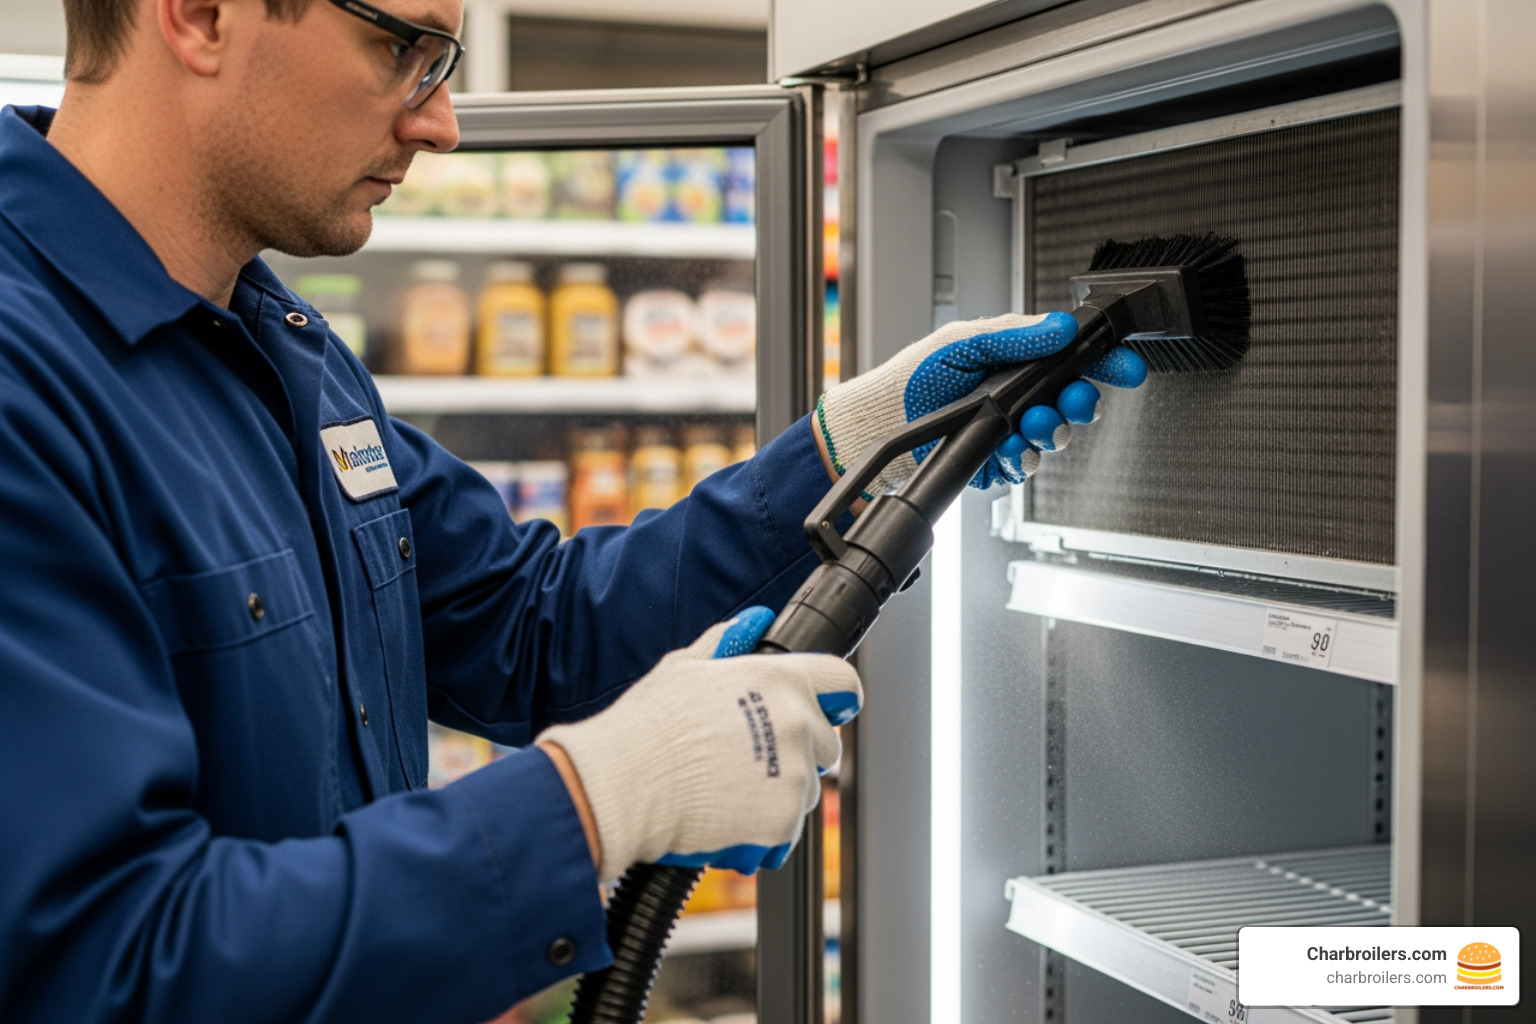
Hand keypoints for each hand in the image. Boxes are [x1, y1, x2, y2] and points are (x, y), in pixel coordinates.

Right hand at [536, 608, 861, 882]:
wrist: (623, 786)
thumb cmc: (646, 725)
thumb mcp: (684, 667)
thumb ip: (727, 642)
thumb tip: (753, 621)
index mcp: (778, 680)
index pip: (843, 683)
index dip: (839, 698)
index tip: (834, 709)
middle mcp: (795, 725)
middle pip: (827, 745)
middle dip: (800, 754)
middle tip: (749, 762)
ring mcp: (793, 777)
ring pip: (806, 792)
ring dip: (778, 796)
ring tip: (724, 794)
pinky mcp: (782, 823)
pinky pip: (785, 833)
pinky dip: (761, 833)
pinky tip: (722, 822)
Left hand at [815, 312, 1146, 495]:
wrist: (883, 420)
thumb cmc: (916, 376)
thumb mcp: (965, 340)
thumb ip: (1016, 335)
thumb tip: (1060, 326)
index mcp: (1018, 362)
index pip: (1074, 361)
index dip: (1104, 364)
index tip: (1126, 366)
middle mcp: (1019, 398)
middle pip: (1073, 403)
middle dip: (1081, 403)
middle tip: (1076, 400)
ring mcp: (1010, 432)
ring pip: (1054, 438)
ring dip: (1051, 431)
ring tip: (1033, 423)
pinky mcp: (997, 463)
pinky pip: (1026, 466)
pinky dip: (1023, 457)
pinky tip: (1011, 447)